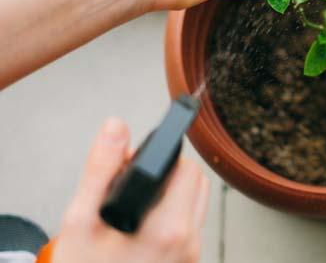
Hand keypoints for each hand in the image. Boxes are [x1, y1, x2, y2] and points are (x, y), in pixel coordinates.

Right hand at [52, 118, 209, 262]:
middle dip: (167, 176)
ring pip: (194, 205)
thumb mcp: (80, 221)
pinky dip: (170, 219)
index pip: (187, 168)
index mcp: (169, 228)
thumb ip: (101, 169)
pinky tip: (139, 230)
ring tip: (132, 212)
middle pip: (195, 183)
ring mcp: (191, 257)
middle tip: (129, 188)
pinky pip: (188, 228)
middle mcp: (189, 243)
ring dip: (169, 197)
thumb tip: (116, 127)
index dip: (161, 158)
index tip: (136, 164)